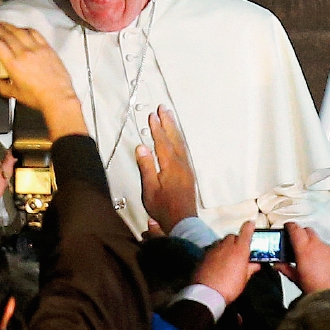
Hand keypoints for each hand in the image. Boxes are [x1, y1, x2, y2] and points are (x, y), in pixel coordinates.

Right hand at [0, 23, 86, 139]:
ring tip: (4, 25)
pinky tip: (23, 29)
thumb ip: (2, 86)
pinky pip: (35, 33)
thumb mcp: (15, 94)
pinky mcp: (47, 48)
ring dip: (10, 26)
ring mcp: (36, 49)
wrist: (57, 97)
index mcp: (14, 65)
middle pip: (7, 34)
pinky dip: (27, 29)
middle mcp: (24, 53)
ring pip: (20, 31)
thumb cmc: (38, 97)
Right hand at [136, 107, 196, 232]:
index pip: (162, 142)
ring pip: (181, 143)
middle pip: (174, 138)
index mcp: (171, 166)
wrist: (182, 221)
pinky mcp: (188, 173)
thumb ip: (146, 166)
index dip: (157, 127)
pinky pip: (184, 150)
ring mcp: (187, 168)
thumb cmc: (163, 207)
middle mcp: (181, 164)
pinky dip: (179, 140)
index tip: (153, 115)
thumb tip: (141, 147)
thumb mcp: (150, 189)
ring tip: (170, 117)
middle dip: (168, 122)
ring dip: (175, 129)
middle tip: (164, 108)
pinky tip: (176, 138)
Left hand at [191, 221, 257, 303]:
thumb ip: (250, 268)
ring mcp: (213, 249)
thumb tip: (256, 263)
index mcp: (239, 249)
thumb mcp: (244, 279)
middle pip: (232, 237)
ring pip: (221, 242)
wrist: (206, 293)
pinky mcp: (203, 254)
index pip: (245, 231)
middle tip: (240, 251)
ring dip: (226, 246)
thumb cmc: (230, 286)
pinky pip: (212, 249)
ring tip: (228, 257)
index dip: (249, 226)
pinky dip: (217, 252)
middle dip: (236, 241)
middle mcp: (226, 245)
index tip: (251, 223)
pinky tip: (217, 262)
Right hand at [277, 222, 329, 292]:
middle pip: (308, 230)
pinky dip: (323, 253)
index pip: (295, 228)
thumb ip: (286, 269)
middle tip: (296, 242)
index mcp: (304, 249)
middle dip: (301, 234)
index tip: (287, 228)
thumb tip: (278, 265)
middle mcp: (318, 245)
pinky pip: (328, 249)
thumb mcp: (297, 279)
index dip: (290, 226)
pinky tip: (321, 264)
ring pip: (319, 240)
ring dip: (313, 245)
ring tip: (309, 257)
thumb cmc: (318, 288)